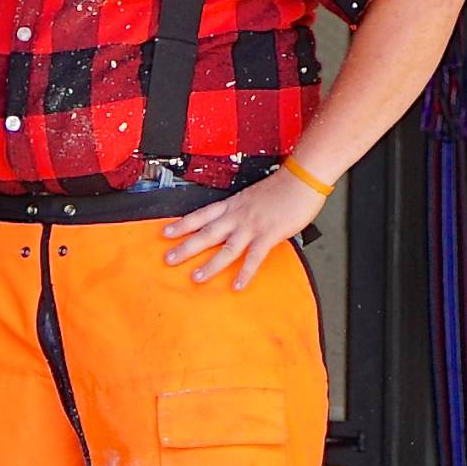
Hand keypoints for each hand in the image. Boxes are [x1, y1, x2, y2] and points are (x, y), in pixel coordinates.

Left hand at [161, 169, 326, 290]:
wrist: (301, 179)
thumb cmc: (281, 186)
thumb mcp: (252, 195)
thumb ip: (242, 209)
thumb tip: (235, 222)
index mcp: (232, 205)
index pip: (201, 215)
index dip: (182, 224)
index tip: (165, 233)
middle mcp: (237, 216)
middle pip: (206, 233)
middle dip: (185, 247)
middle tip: (168, 259)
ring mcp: (252, 226)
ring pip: (226, 248)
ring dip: (210, 264)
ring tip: (196, 277)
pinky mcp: (269, 235)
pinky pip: (254, 257)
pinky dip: (245, 273)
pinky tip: (237, 285)